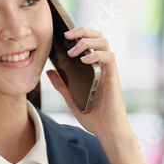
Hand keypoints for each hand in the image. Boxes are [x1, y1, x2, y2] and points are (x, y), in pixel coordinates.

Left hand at [45, 26, 131, 140]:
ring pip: (104, 42)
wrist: (108, 133)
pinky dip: (96, 55)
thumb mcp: (72, 100)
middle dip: (83, 30)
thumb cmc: (94, 118)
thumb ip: (62, 86)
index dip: (79, 33)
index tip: (64, 35)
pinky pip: (109, 58)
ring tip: (73, 51)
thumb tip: (50, 72)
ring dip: (88, 41)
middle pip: (99, 36)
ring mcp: (109, 71)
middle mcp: (103, 67)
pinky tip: (84, 60)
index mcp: (94, 69)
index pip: (90, 42)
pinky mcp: (113, 78)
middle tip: (67, 35)